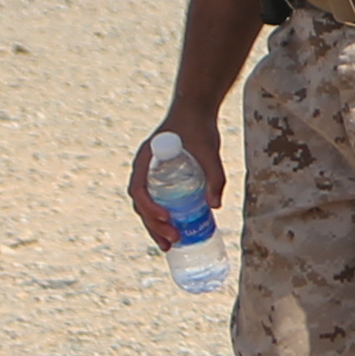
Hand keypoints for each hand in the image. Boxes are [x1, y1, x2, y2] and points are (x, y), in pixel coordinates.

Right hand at [127, 116, 225, 250]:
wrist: (195, 110)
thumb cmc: (199, 127)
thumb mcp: (209, 150)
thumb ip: (214, 175)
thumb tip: (215, 207)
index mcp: (146, 161)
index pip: (139, 189)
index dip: (149, 208)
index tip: (165, 219)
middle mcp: (144, 170)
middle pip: (142, 204)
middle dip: (154, 226)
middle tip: (171, 243)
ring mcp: (152, 175)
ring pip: (148, 206)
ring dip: (156, 227)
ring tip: (171, 245)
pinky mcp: (163, 179)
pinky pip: (159, 201)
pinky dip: (164, 218)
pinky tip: (177, 230)